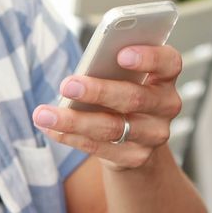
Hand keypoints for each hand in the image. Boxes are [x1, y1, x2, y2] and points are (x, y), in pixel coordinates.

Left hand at [32, 45, 183, 170]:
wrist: (136, 138)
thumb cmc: (121, 90)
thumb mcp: (122, 75)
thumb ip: (110, 66)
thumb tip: (83, 69)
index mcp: (165, 77)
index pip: (168, 63)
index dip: (148, 57)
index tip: (121, 54)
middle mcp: (166, 106)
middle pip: (134, 97)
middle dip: (98, 91)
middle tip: (67, 84)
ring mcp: (153, 135)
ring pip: (112, 128)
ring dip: (73, 120)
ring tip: (43, 113)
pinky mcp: (136, 158)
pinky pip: (99, 148)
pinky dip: (70, 137)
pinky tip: (50, 128)